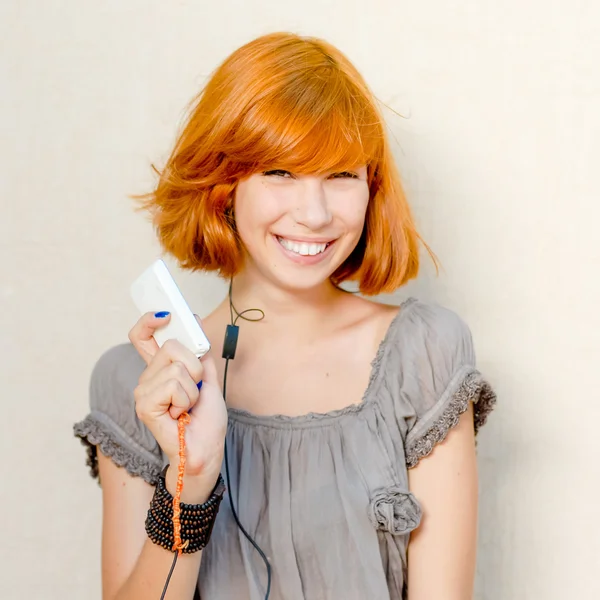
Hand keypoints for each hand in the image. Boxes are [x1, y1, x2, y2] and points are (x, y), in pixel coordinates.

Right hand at [128, 312, 226, 486]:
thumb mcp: (208, 377)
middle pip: (171, 345)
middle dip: (195, 366)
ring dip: (192, 388)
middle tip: (194, 389)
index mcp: (160, 370)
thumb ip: (200, 351)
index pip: (141, 337)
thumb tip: (195, 320)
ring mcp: (143, 391)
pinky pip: (173, 385)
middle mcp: (147, 378)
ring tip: (187, 406)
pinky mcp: (144, 405)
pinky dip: (186, 399)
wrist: (206, 448)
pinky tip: (180, 414)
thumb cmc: (205, 419)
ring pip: (176, 367)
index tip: (166, 313)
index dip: (148, 321)